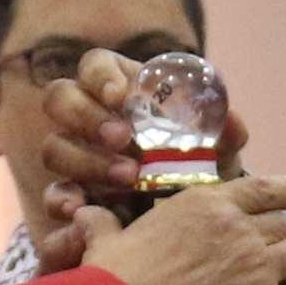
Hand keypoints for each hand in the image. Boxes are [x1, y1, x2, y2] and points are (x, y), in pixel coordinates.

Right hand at [32, 48, 250, 207]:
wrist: (190, 219)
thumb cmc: (199, 165)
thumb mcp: (218, 151)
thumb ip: (226, 135)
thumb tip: (233, 123)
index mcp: (120, 88)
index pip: (94, 65)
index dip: (100, 76)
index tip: (121, 97)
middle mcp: (88, 117)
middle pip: (60, 98)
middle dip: (87, 117)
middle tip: (123, 139)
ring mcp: (74, 156)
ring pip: (54, 147)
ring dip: (86, 161)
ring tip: (129, 178)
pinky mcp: (70, 195)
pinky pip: (52, 194)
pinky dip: (63, 201)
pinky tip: (81, 210)